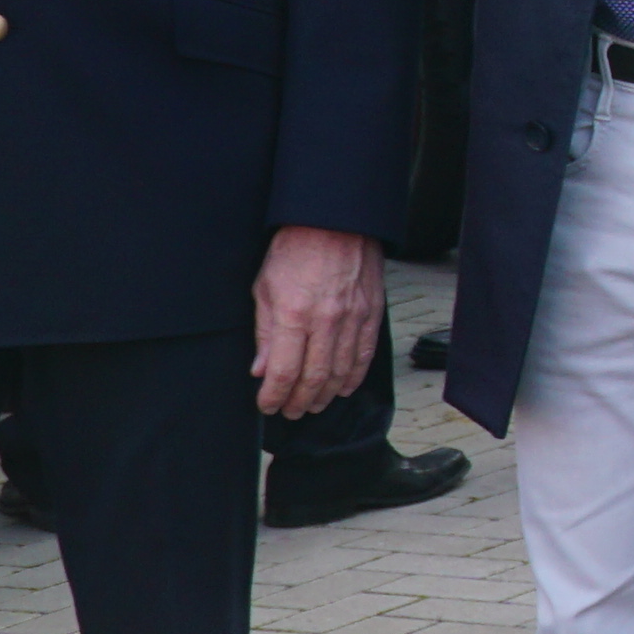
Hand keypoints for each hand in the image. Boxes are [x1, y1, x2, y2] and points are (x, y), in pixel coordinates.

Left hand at [252, 226, 384, 420]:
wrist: (335, 222)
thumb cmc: (295, 250)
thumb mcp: (265, 288)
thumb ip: (265, 332)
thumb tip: (262, 370)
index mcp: (293, 315)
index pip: (283, 372)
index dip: (273, 396)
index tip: (266, 405)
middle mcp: (325, 321)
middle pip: (313, 379)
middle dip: (299, 402)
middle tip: (290, 412)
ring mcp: (352, 319)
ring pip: (341, 372)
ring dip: (325, 394)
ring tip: (313, 404)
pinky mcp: (371, 314)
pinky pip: (365, 355)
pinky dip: (354, 377)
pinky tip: (342, 388)